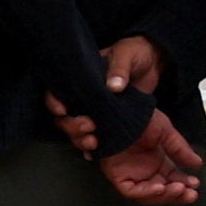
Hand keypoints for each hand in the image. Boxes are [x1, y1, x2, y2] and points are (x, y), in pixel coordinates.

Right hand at [43, 34, 167, 154]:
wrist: (151, 62)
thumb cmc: (134, 53)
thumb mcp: (126, 55)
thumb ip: (120, 69)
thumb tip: (113, 86)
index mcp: (80, 78)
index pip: (57, 91)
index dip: (54, 102)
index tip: (63, 109)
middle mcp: (82, 96)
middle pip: (64, 116)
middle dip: (71, 124)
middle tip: (89, 125)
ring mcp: (94, 110)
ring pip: (75, 129)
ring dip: (80, 138)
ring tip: (94, 142)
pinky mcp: (107, 121)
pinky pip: (94, 135)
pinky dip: (92, 146)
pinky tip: (95, 152)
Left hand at [97, 108, 205, 205]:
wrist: (121, 111)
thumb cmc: (140, 118)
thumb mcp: (166, 133)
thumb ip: (180, 150)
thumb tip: (198, 164)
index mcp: (155, 160)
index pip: (172, 179)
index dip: (184, 183)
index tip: (196, 184)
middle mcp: (143, 170)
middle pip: (162, 190)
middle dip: (177, 194)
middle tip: (191, 194)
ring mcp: (130, 174)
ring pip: (148, 194)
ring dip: (165, 195)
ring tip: (180, 189)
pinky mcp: (117, 175)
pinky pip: (132, 190)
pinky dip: (147, 192)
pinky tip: (161, 187)